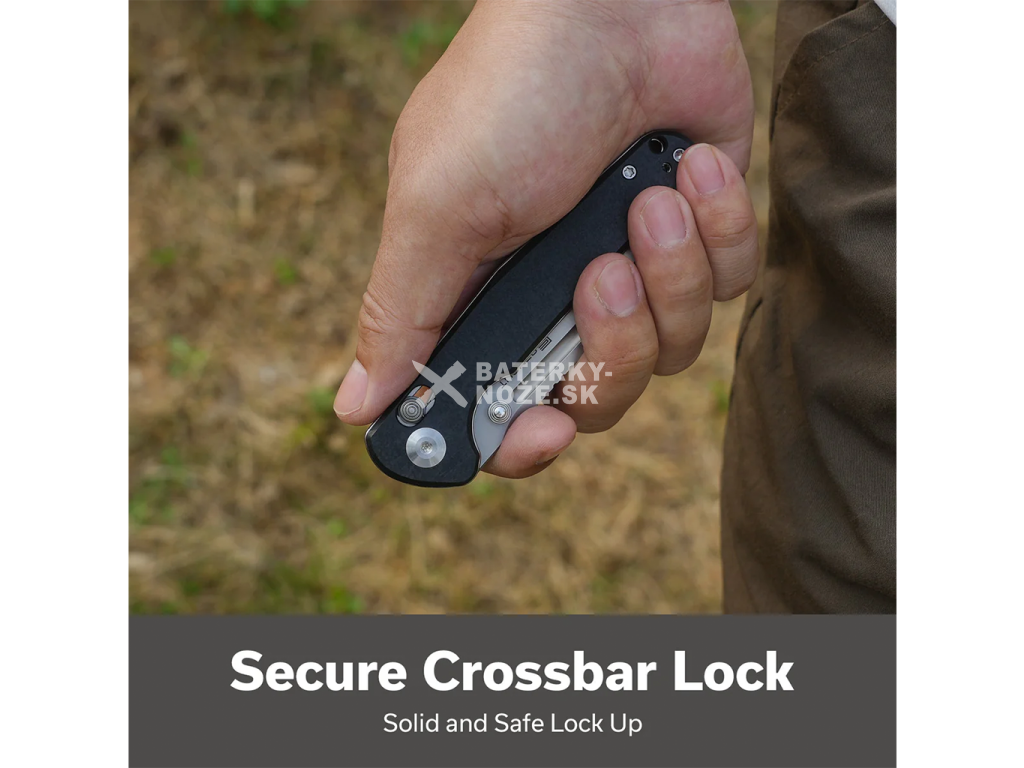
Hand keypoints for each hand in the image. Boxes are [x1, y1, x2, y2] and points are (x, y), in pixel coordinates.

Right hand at [334, 0, 758, 476]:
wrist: (617, 1)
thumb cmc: (511, 96)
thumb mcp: (436, 208)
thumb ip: (403, 314)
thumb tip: (355, 409)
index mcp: (486, 297)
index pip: (502, 411)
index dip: (524, 441)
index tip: (545, 429)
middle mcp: (558, 295)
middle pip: (599, 394)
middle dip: (613, 342)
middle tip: (603, 268)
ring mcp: (633, 267)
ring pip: (672, 348)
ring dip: (669, 269)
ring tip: (648, 194)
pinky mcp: (699, 235)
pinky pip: (726, 285)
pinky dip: (717, 226)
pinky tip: (688, 164)